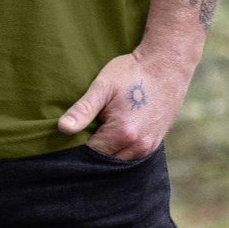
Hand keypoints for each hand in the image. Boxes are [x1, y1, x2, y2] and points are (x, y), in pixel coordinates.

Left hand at [55, 45, 191, 159]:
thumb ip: (83, 110)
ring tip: (101, 131)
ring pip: (119, 162)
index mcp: (122, 134)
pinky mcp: (155, 144)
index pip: (90, 154)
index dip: (78, 146)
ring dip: (108, 152)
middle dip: (93, 151)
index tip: (73, 135)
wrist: (166, 65)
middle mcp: (138, 147)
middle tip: (86, 132)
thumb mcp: (103, 86)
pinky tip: (115, 135)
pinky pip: (132, 157)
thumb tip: (62, 129)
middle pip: (105, 162)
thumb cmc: (132, 72)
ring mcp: (149, 147)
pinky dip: (121, 150)